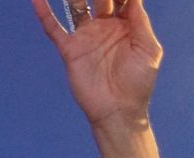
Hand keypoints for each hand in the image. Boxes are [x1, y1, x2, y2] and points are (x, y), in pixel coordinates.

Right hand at [32, 0, 162, 126]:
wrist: (119, 110)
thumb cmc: (138, 83)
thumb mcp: (149, 51)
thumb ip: (141, 23)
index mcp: (128, 28)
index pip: (124, 1)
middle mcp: (106, 28)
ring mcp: (87, 37)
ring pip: (76, 6)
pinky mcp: (71, 49)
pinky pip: (54, 28)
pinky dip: (44, 12)